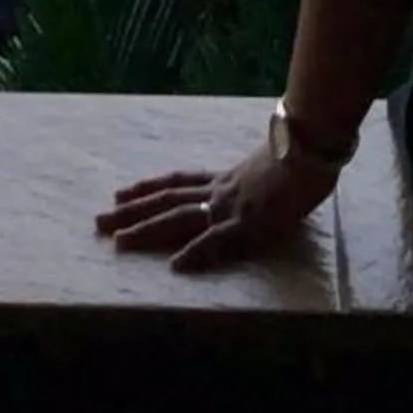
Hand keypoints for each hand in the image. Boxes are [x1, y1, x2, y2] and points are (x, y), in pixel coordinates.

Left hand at [95, 146, 334, 274]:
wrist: (314, 146)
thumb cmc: (305, 151)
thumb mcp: (273, 162)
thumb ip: (261, 170)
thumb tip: (265, 173)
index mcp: (227, 177)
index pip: (178, 181)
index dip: (148, 187)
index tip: (120, 193)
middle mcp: (220, 190)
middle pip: (166, 199)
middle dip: (131, 212)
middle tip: (98, 221)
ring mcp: (231, 206)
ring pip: (178, 218)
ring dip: (147, 230)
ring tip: (118, 242)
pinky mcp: (248, 222)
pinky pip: (216, 241)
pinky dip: (194, 253)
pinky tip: (174, 266)